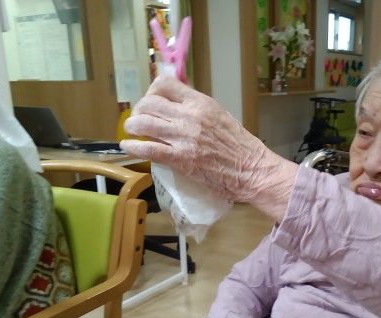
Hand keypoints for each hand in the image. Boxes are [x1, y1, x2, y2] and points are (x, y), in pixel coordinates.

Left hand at [120, 76, 297, 221]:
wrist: (252, 170)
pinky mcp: (180, 159)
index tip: (152, 102)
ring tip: (132, 132)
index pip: (165, 84)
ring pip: (143, 123)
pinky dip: (133, 147)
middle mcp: (189, 115)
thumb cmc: (241, 146)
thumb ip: (198, 109)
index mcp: (201, 102)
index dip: (152, 92)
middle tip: (140, 120)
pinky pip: (148, 148)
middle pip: (149, 103)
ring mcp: (183, 137)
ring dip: (133, 127)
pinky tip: (128, 146)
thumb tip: (179, 104)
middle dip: (139, 110)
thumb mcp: (220, 116)